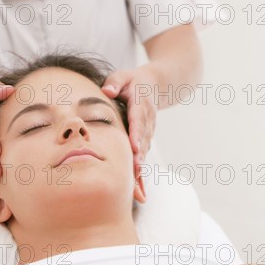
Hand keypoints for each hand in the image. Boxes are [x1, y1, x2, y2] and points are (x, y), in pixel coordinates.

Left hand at [101, 68, 157, 187]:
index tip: (134, 148)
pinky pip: (144, 155)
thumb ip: (115, 82)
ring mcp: (149, 129)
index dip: (137, 134)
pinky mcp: (147, 137)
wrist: (156, 85)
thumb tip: (107, 91)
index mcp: (141, 103)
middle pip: (144, 140)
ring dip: (141, 167)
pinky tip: (138, 189)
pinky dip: (141, 170)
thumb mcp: (123, 76)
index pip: (138, 120)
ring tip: (137, 187)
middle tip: (135, 173)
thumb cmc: (133, 81)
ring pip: (145, 150)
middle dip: (140, 157)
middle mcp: (148, 119)